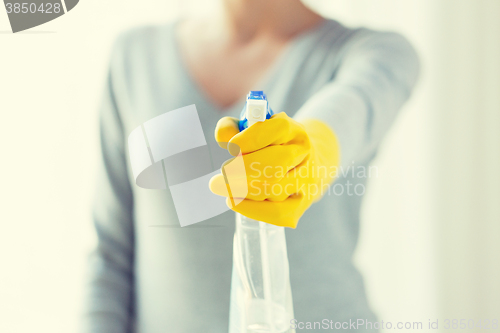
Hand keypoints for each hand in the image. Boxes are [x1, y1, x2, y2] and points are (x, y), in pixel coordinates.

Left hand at [209, 112, 339, 227]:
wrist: (305, 164)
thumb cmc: (272, 144)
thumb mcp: (254, 128)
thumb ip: (234, 127)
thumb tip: (223, 138)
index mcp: (294, 130)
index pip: (278, 130)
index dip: (251, 139)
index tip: (231, 146)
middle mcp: (303, 155)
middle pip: (275, 164)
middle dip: (242, 170)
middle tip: (220, 175)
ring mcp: (306, 181)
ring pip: (273, 190)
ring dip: (242, 191)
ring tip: (223, 187)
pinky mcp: (300, 205)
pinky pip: (277, 213)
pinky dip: (251, 209)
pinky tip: (234, 201)